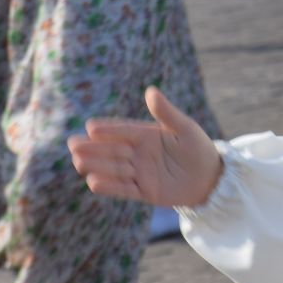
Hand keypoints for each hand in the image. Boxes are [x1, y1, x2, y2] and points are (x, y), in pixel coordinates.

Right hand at [68, 86, 223, 208]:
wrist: (211, 177)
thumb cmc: (198, 148)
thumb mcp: (184, 128)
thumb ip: (166, 113)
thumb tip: (150, 91)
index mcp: (147, 136)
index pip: (123, 131)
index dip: (107, 130)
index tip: (90, 127)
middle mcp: (139, 154)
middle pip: (113, 150)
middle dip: (93, 147)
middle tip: (72, 144)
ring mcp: (140, 173)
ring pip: (114, 169)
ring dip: (96, 165)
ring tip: (78, 161)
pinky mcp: (144, 191)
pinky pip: (124, 189)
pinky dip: (109, 186)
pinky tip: (92, 182)